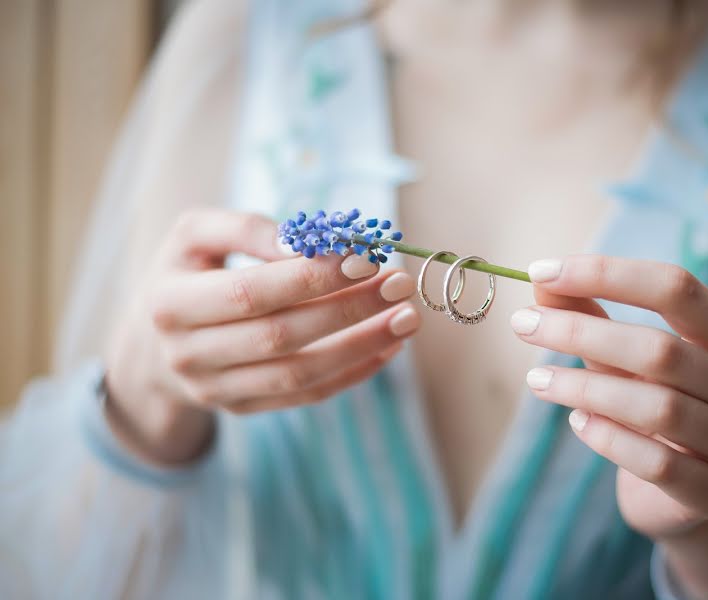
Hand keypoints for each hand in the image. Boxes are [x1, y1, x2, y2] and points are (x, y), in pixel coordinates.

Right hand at [105, 209, 420, 464]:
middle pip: (282, 336)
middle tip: (400, 284)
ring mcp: (217, 390)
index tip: (366, 257)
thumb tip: (309, 242)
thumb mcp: (195, 234)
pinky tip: (388, 346)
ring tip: (407, 318)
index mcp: (172, 304)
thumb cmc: (186, 273)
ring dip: (362, 346)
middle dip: (349, 308)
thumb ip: (245, 228)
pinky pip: (306, 395)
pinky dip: (353, 372)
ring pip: (300, 373)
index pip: (251, 293)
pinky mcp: (243, 409)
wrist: (153, 343)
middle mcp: (189, 354)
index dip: (312, 277)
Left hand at [511, 255, 707, 543]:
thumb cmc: (653, 407)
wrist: (684, 496)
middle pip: (662, 349)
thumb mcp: (624, 358)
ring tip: (537, 380)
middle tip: (524, 325)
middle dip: (583, 332)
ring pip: (659, 407)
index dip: (608, 274)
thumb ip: (590, 314)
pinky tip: (577, 423)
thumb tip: (542, 280)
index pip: (677, 288)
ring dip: (585, 388)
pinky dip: (609, 438)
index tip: (542, 271)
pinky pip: (658, 462)